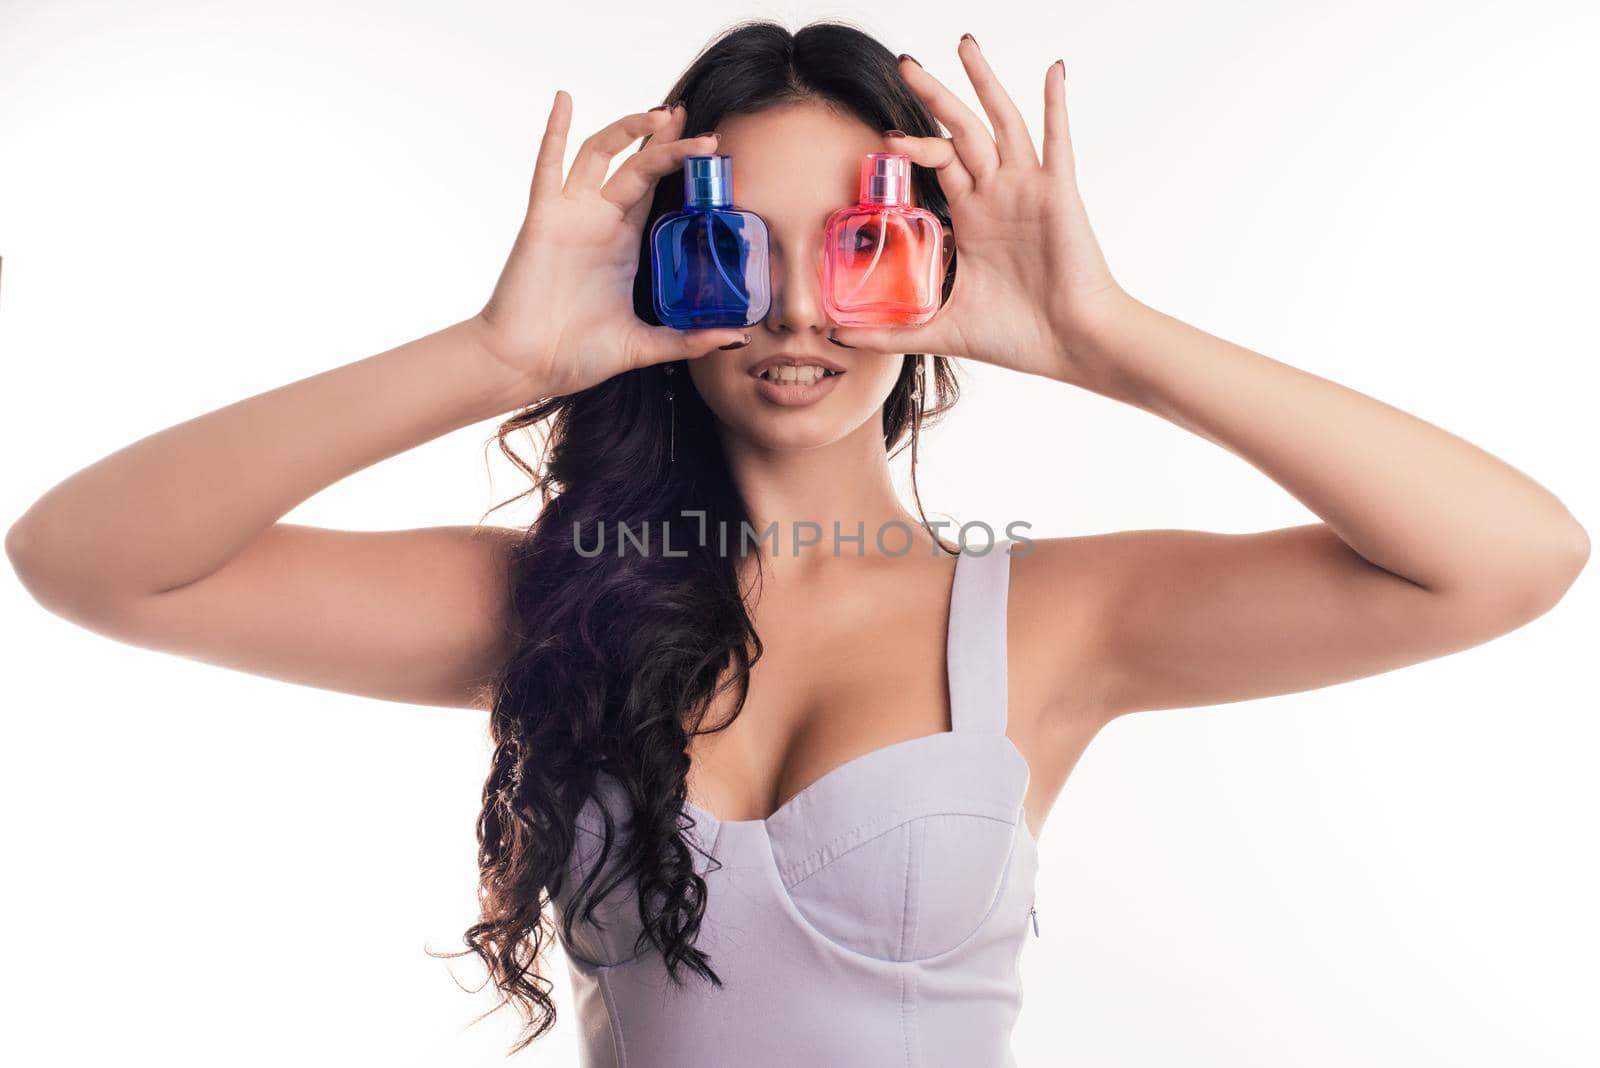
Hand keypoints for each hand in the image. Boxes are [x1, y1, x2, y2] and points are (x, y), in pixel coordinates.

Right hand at [472, 92, 752, 399]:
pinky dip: (555, 130)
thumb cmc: (576, 355)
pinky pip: (548, 165)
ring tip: (662, 115)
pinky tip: (564, 99)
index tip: (711, 148)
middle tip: (694, 121)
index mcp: (625, 244)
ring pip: (601, 155)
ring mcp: (572, 215)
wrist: (526, 364)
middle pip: (638, 166)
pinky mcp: (543, 218)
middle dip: (666, 142)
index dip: (681, 167)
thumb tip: (738, 336)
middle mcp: (601, 222)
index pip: (658, 192)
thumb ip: (688, 339)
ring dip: (629, 131)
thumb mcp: (644, 345)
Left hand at [827, 39, 1133, 384]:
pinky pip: (1057, 141)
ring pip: (1001, 123)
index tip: (881, 140)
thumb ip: (890, 332)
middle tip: (905, 64)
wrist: (1071, 346)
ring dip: (982, 83)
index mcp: (974, 218)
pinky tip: (1053, 71)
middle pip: (961, 131)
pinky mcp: (1057, 195)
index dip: (911, 147)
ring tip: (964, 44)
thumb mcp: (941, 331)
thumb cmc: (1020, 337)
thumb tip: (838, 335)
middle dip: (934, 97)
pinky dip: (1056, 104)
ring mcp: (1028, 191)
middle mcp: (999, 196)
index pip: (938, 164)